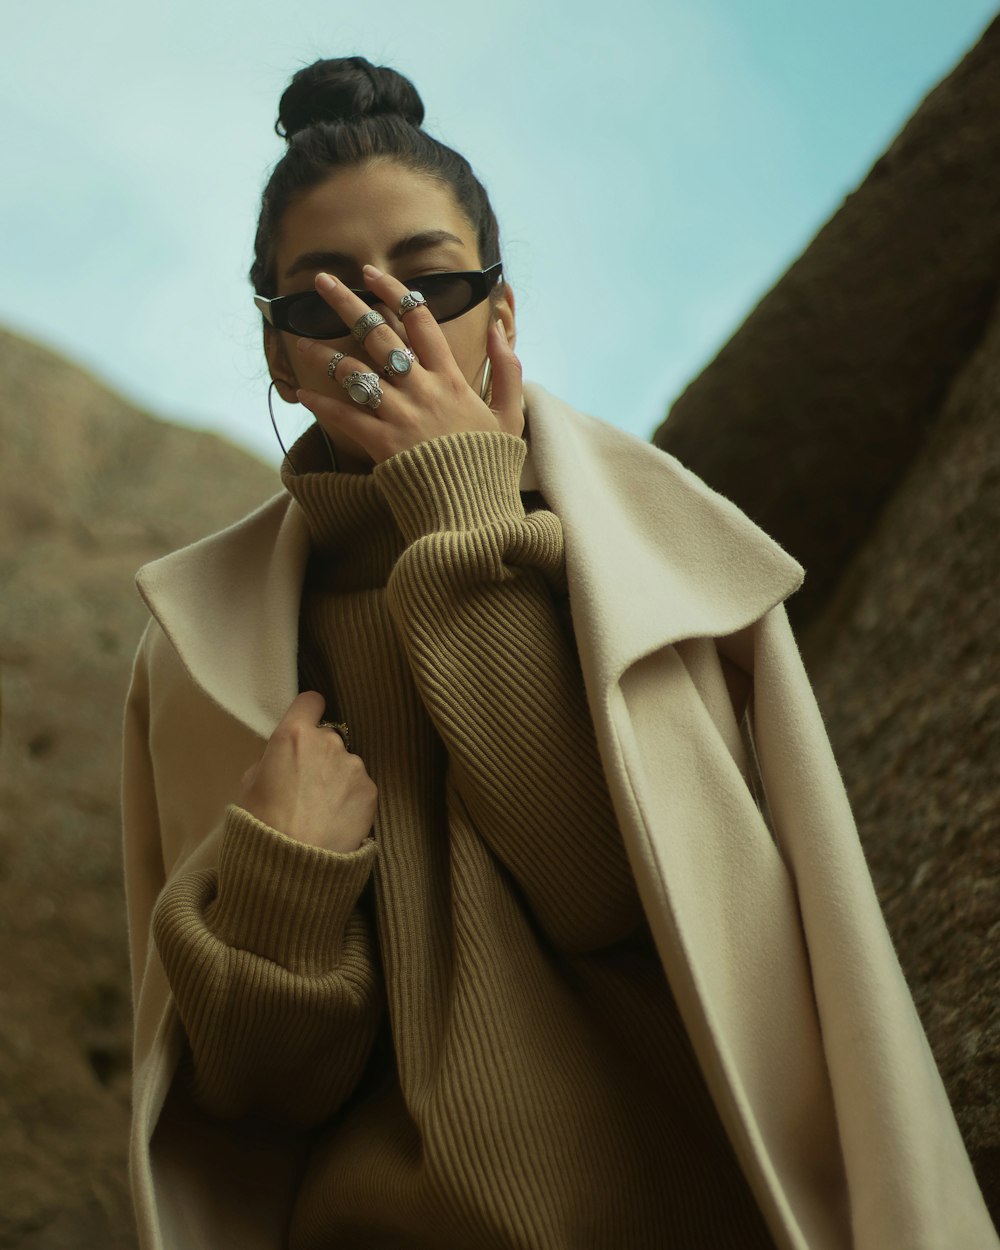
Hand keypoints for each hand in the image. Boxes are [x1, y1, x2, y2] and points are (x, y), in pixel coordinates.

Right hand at [236, 691, 377, 852]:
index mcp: (293, 735)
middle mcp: (328, 742)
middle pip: (328, 738)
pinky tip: (336, 821)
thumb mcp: (249, 785)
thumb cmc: (261, 824)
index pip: (310, 701)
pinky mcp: (370, 790)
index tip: (306, 725)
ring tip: (322, 811)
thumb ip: (271, 760)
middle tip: (306, 787)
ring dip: (337, 779)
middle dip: (320, 755)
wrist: (292, 864)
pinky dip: (351, 799)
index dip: (307, 712)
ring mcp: (353, 765)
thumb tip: (284, 760)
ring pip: (346, 764)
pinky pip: (360, 786)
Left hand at [293, 265, 522, 464]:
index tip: (372, 274)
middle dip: (348, 302)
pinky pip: (344, 417)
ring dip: (324, 354)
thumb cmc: (490, 463)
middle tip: (324, 280)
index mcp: (451, 378)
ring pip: (354, 372)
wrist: (473, 508)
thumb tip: (498, 329)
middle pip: (379, 334)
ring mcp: (399, 414)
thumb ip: (508, 369)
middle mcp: (421, 389)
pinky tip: (301, 394)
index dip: (394, 292)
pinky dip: (321, 405)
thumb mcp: (510, 414)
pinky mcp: (381, 443)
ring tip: (302, 341)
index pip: (421, 321)